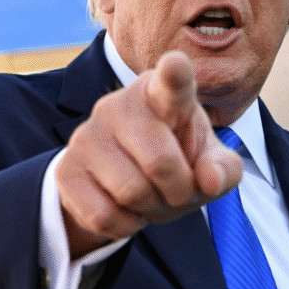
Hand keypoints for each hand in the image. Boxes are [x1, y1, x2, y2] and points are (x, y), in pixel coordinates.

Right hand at [55, 51, 243, 257]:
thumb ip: (223, 169)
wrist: (121, 185)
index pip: (171, 82)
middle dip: (178, 191)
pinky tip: (125, 209)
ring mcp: (86, 135)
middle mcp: (118, 105)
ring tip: (149, 196)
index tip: (176, 63)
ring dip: (150, 208)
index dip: (175, 73)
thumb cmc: (175, 162)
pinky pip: (102, 215)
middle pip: (160, 163)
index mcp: (160, 94)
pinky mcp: (65, 170)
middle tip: (177, 190)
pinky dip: (124, 225)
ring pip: (130, 191)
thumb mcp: (207, 164)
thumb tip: (210, 180)